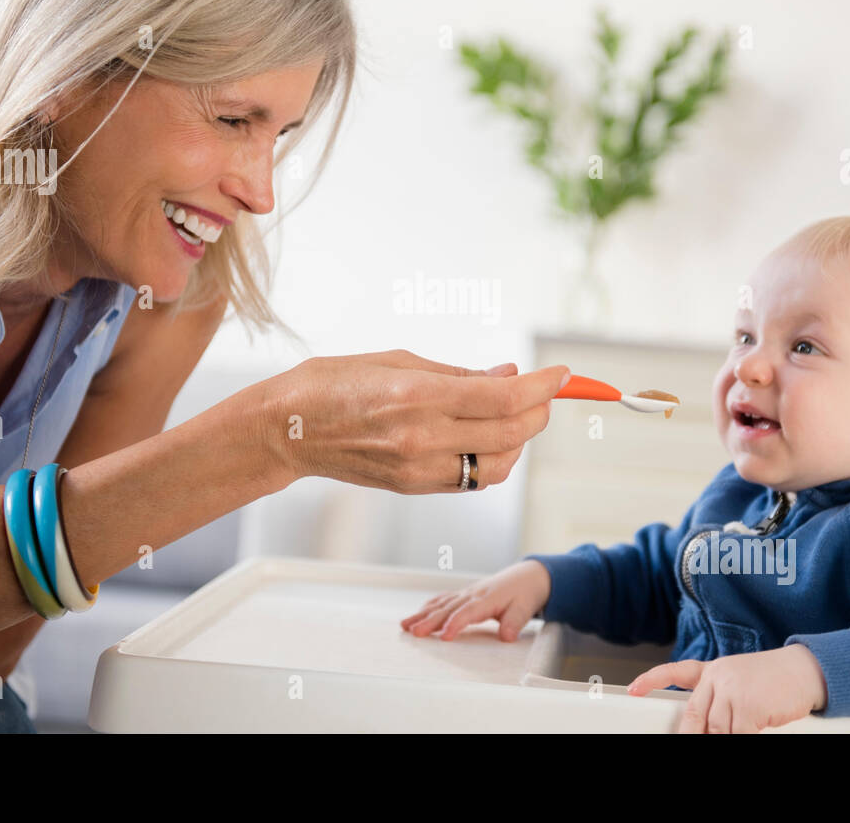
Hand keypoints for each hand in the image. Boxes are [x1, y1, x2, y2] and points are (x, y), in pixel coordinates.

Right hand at [258, 349, 568, 494]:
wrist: (287, 431)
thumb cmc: (333, 383)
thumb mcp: (398, 361)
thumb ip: (459, 373)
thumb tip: (507, 373)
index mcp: (418, 396)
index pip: (503, 397)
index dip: (541, 386)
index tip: (562, 374)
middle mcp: (423, 437)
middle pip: (510, 433)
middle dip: (539, 411)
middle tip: (547, 390)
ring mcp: (419, 468)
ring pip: (498, 465)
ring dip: (521, 440)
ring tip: (518, 413)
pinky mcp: (414, 487)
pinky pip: (472, 480)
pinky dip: (494, 459)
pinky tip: (491, 436)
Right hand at [399, 559, 551, 640]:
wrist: (528, 576)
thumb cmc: (525, 593)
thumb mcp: (525, 608)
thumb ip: (515, 622)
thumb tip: (506, 636)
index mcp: (488, 599)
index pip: (468, 612)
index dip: (455, 623)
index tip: (444, 636)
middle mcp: (473, 594)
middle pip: (448, 608)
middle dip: (430, 621)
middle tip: (414, 632)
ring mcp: (467, 593)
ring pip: (441, 604)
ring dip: (423, 614)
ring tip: (405, 625)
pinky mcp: (465, 594)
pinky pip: (444, 599)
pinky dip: (430, 606)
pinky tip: (418, 613)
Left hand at [626, 644, 827, 733]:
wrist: (806, 670)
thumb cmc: (775, 678)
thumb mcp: (741, 680)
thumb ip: (720, 698)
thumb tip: (706, 727)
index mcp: (714, 669)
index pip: (676, 671)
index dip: (651, 679)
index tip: (633, 688)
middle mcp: (718, 677)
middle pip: (695, 715)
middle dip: (691, 734)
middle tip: (691, 738)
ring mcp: (732, 691)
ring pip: (716, 730)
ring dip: (726, 736)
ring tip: (742, 726)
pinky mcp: (748, 707)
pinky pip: (737, 735)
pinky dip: (741, 737)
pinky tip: (751, 730)